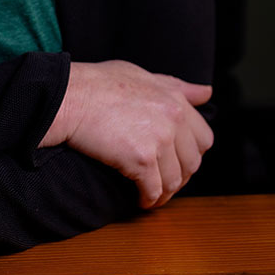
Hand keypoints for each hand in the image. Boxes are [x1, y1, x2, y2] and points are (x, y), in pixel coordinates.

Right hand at [39, 60, 212, 208]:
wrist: (69, 97)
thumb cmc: (97, 83)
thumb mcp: (139, 75)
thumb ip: (174, 85)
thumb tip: (206, 92)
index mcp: (174, 99)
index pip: (203, 137)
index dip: (190, 152)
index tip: (176, 159)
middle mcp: (173, 118)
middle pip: (192, 162)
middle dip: (179, 175)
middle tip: (162, 179)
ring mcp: (159, 139)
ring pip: (175, 180)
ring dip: (164, 192)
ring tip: (151, 194)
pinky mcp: (142, 160)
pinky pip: (154, 191)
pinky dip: (148, 200)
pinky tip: (139, 200)